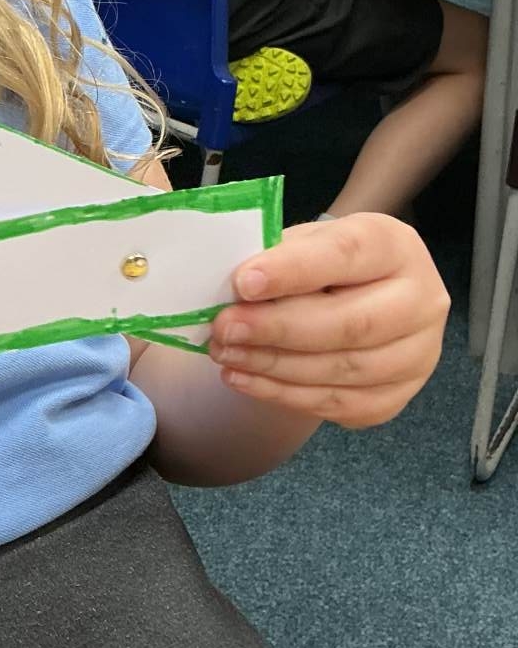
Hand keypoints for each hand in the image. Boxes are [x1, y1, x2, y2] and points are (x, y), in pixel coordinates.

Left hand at [207, 215, 447, 428]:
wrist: (356, 298)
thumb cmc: (324, 265)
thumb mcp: (305, 244)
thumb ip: (278, 259)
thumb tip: (234, 291)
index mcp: (395, 246)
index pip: (346, 255)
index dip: (293, 270)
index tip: (244, 282)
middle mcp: (422, 300)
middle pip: (351, 323)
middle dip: (277, 328)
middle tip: (225, 328)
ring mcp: (417, 354)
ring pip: (342, 369)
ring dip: (273, 365)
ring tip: (227, 354)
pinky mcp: (396, 396)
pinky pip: (337, 403)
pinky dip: (283, 394)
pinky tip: (244, 379)